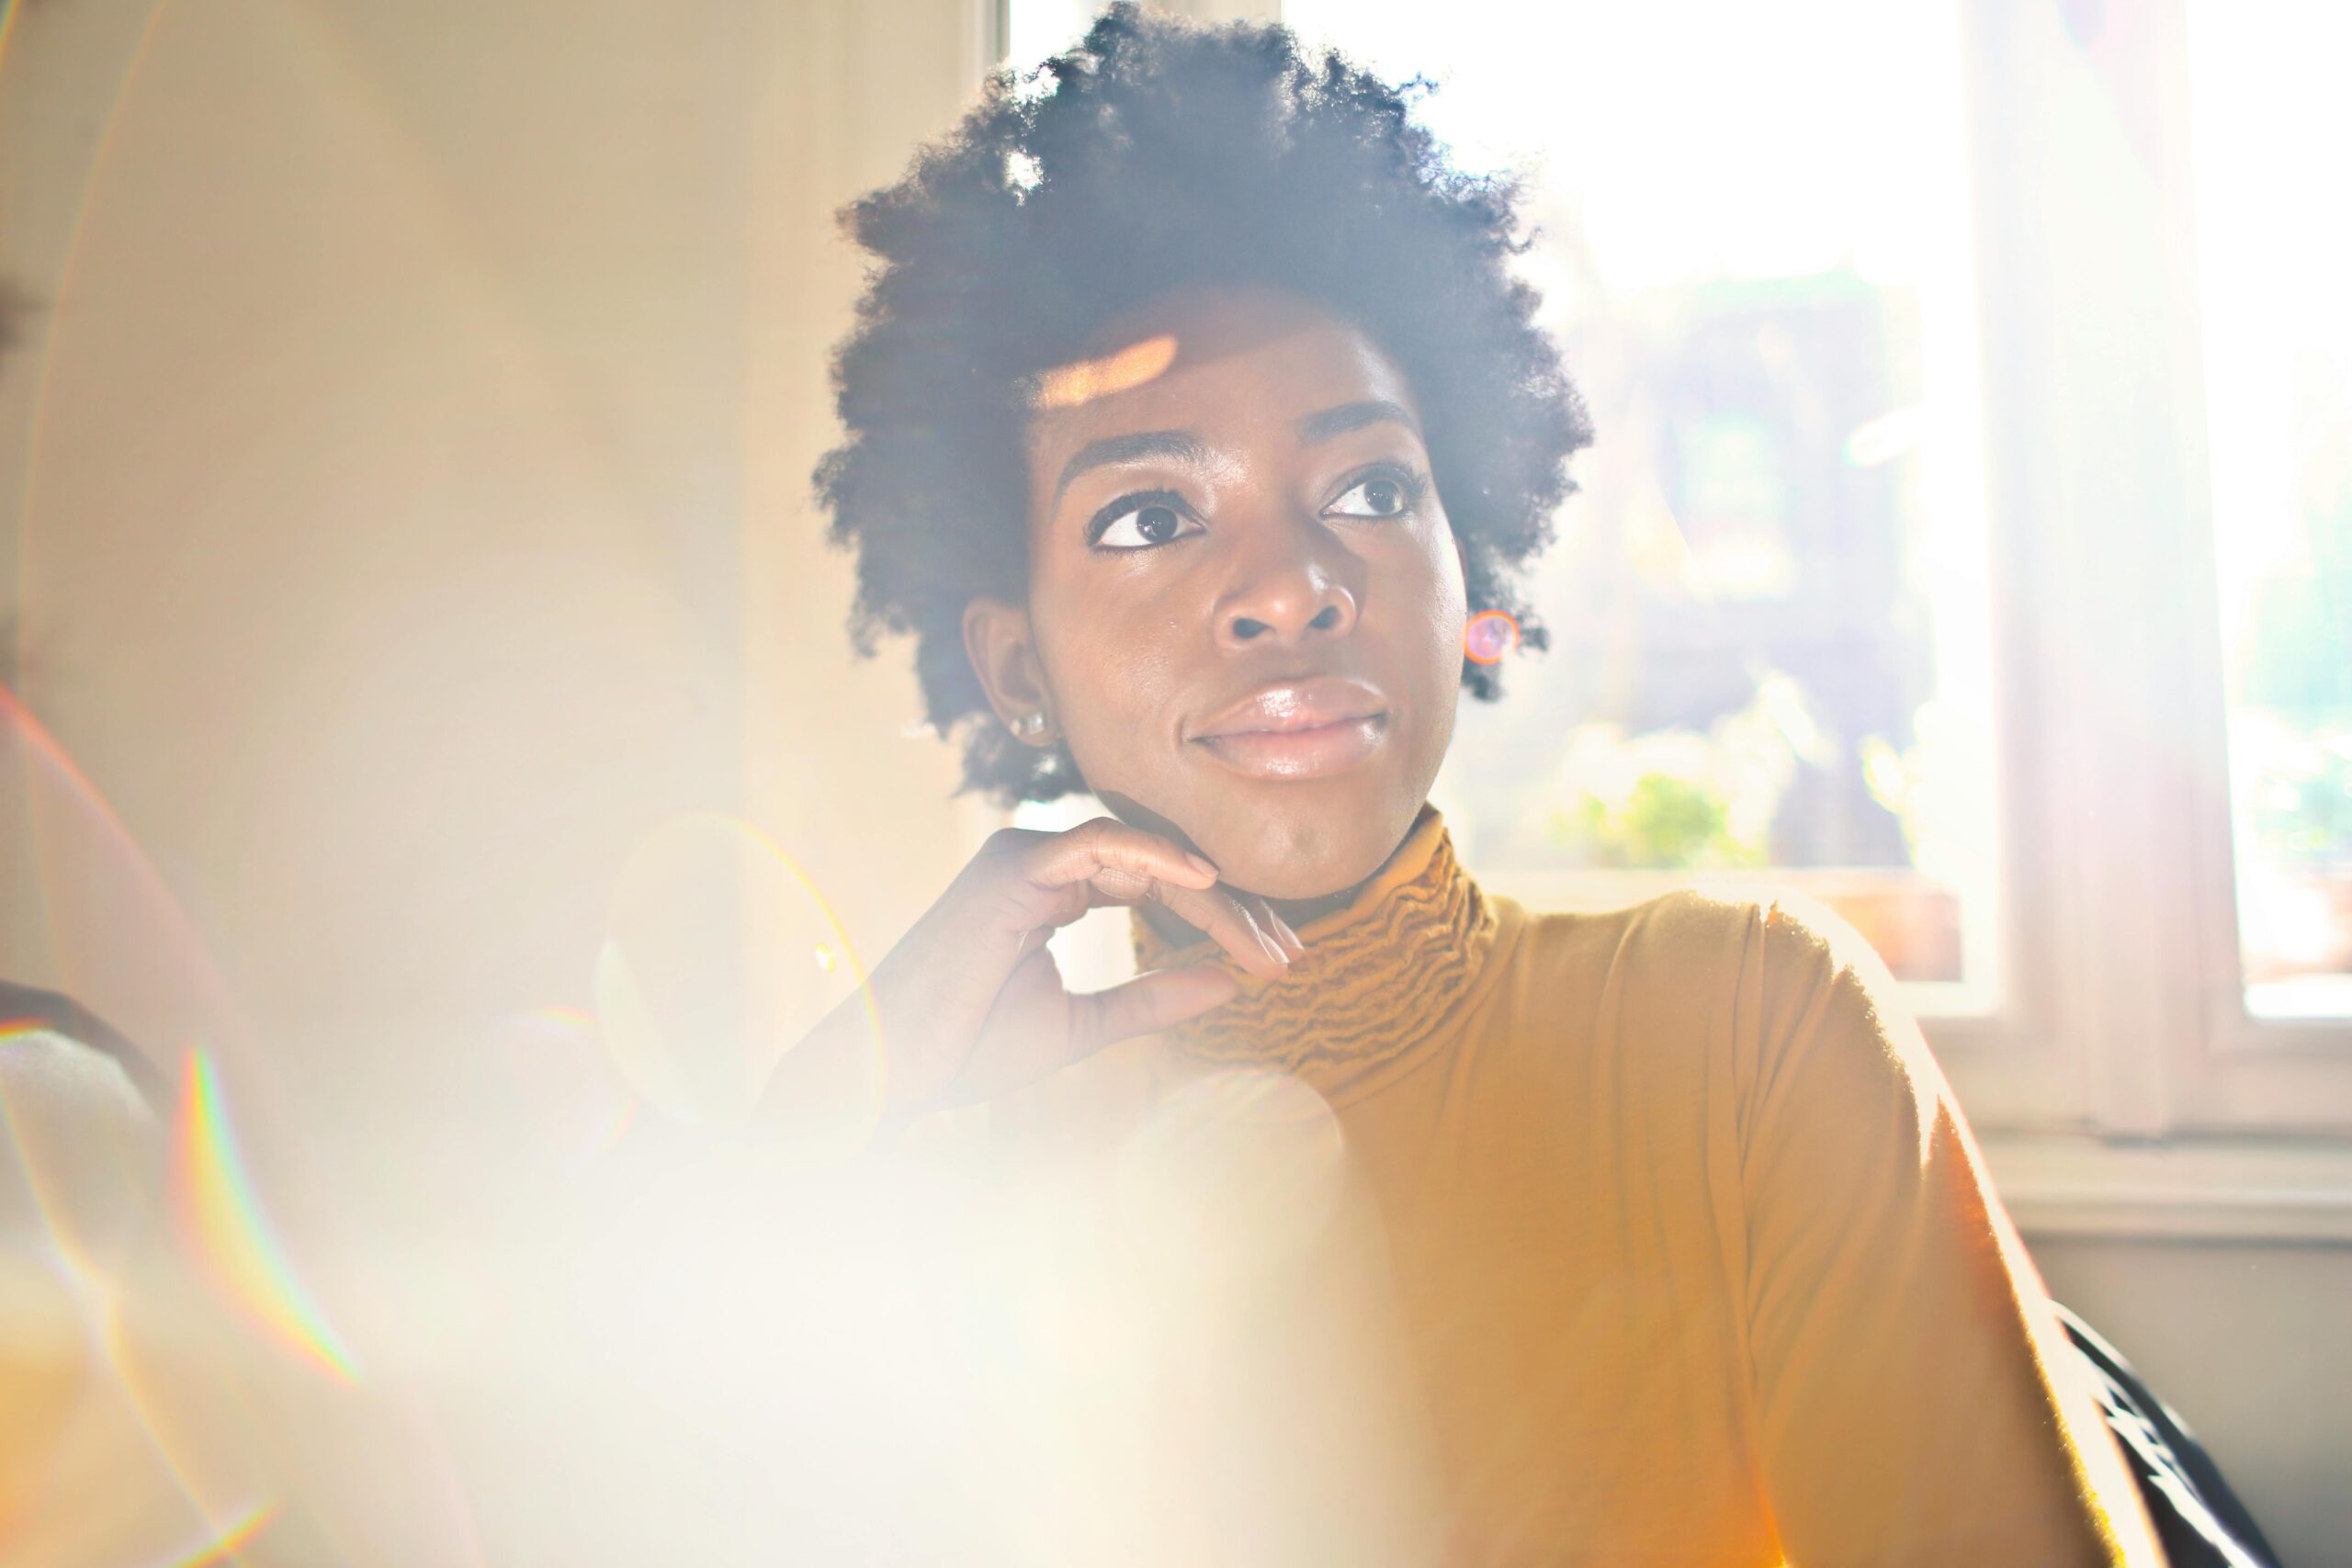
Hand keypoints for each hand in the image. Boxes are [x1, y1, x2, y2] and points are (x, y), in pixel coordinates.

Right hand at [764, 817, 1304, 1128]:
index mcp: (1053, 890)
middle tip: (1291, 952)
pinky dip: (1156, 857)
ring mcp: (1024, 856)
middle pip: (1162, 865)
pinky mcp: (1012, 867)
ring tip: (1265, 941)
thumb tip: (1229, 985)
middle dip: (1234, 909)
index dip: (1224, 920)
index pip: (1158, 885)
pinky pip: (1099, 844)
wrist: (895, 1070)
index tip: (1279, 961)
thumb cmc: (968, 1048)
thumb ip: (1151, 999)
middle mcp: (1042, 861)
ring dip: (1212, 895)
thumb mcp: (1081, 1026)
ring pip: (1144, 854)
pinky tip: (1208, 885)